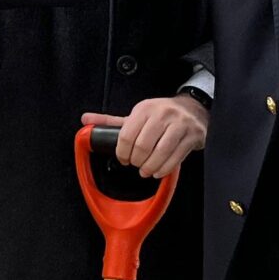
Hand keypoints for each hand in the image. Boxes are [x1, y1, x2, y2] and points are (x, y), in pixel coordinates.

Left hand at [87, 96, 208, 178]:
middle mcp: (163, 114)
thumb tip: (85, 120)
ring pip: (160, 154)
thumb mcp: (137, 115)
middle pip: (142, 146)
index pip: (126, 135)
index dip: (121, 153)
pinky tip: (158, 171)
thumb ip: (111, 121)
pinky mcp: (192, 136)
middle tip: (135, 165)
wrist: (193, 108)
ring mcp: (180, 125)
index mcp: (145, 109)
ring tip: (145, 171)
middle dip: (136, 161)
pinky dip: (164, 169)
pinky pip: (176, 158)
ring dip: (149, 167)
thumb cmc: (161, 115)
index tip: (123, 159)